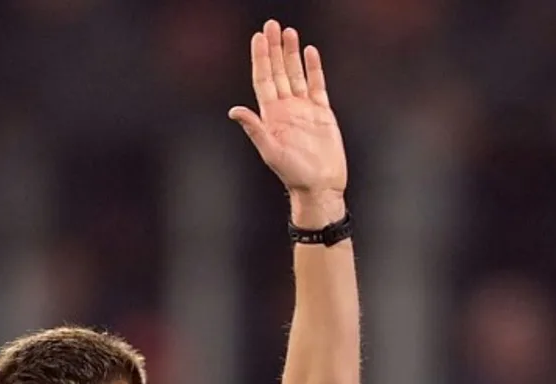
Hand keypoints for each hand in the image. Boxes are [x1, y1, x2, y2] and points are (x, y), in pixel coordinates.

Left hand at [228, 20, 346, 214]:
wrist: (320, 186)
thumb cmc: (294, 174)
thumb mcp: (271, 151)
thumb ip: (254, 129)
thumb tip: (234, 111)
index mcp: (271, 115)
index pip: (263, 79)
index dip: (260, 58)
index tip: (258, 38)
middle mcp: (286, 108)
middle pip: (278, 71)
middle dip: (274, 48)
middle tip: (272, 25)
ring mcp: (304, 109)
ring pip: (296, 74)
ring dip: (292, 53)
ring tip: (290, 32)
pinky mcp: (322, 112)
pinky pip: (317, 85)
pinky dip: (314, 68)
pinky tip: (310, 52)